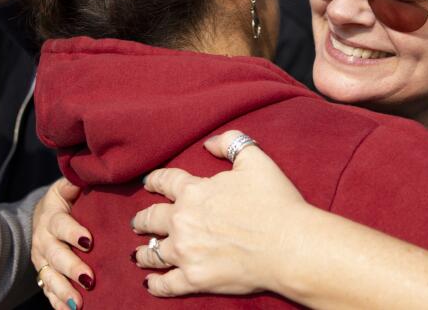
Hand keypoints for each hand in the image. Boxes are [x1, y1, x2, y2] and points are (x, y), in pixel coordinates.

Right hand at [31, 178, 94, 309]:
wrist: (41, 218)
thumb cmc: (63, 202)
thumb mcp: (66, 188)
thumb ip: (75, 183)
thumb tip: (87, 173)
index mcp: (51, 216)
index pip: (60, 224)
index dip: (72, 232)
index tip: (88, 241)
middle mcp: (43, 239)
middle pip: (55, 255)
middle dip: (71, 267)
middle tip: (88, 278)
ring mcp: (42, 260)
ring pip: (50, 277)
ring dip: (64, 290)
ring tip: (79, 302)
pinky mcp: (44, 275)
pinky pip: (48, 291)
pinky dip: (57, 302)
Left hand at [132, 130, 307, 297]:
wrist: (290, 246)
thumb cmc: (275, 203)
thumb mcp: (255, 161)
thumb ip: (231, 143)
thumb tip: (209, 143)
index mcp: (193, 191)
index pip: (165, 181)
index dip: (155, 181)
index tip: (148, 183)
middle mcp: (182, 221)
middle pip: (151, 218)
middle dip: (142, 219)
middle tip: (137, 222)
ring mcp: (186, 252)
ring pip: (153, 252)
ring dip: (143, 252)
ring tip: (137, 254)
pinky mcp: (194, 278)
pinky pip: (167, 283)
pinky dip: (156, 284)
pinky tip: (150, 283)